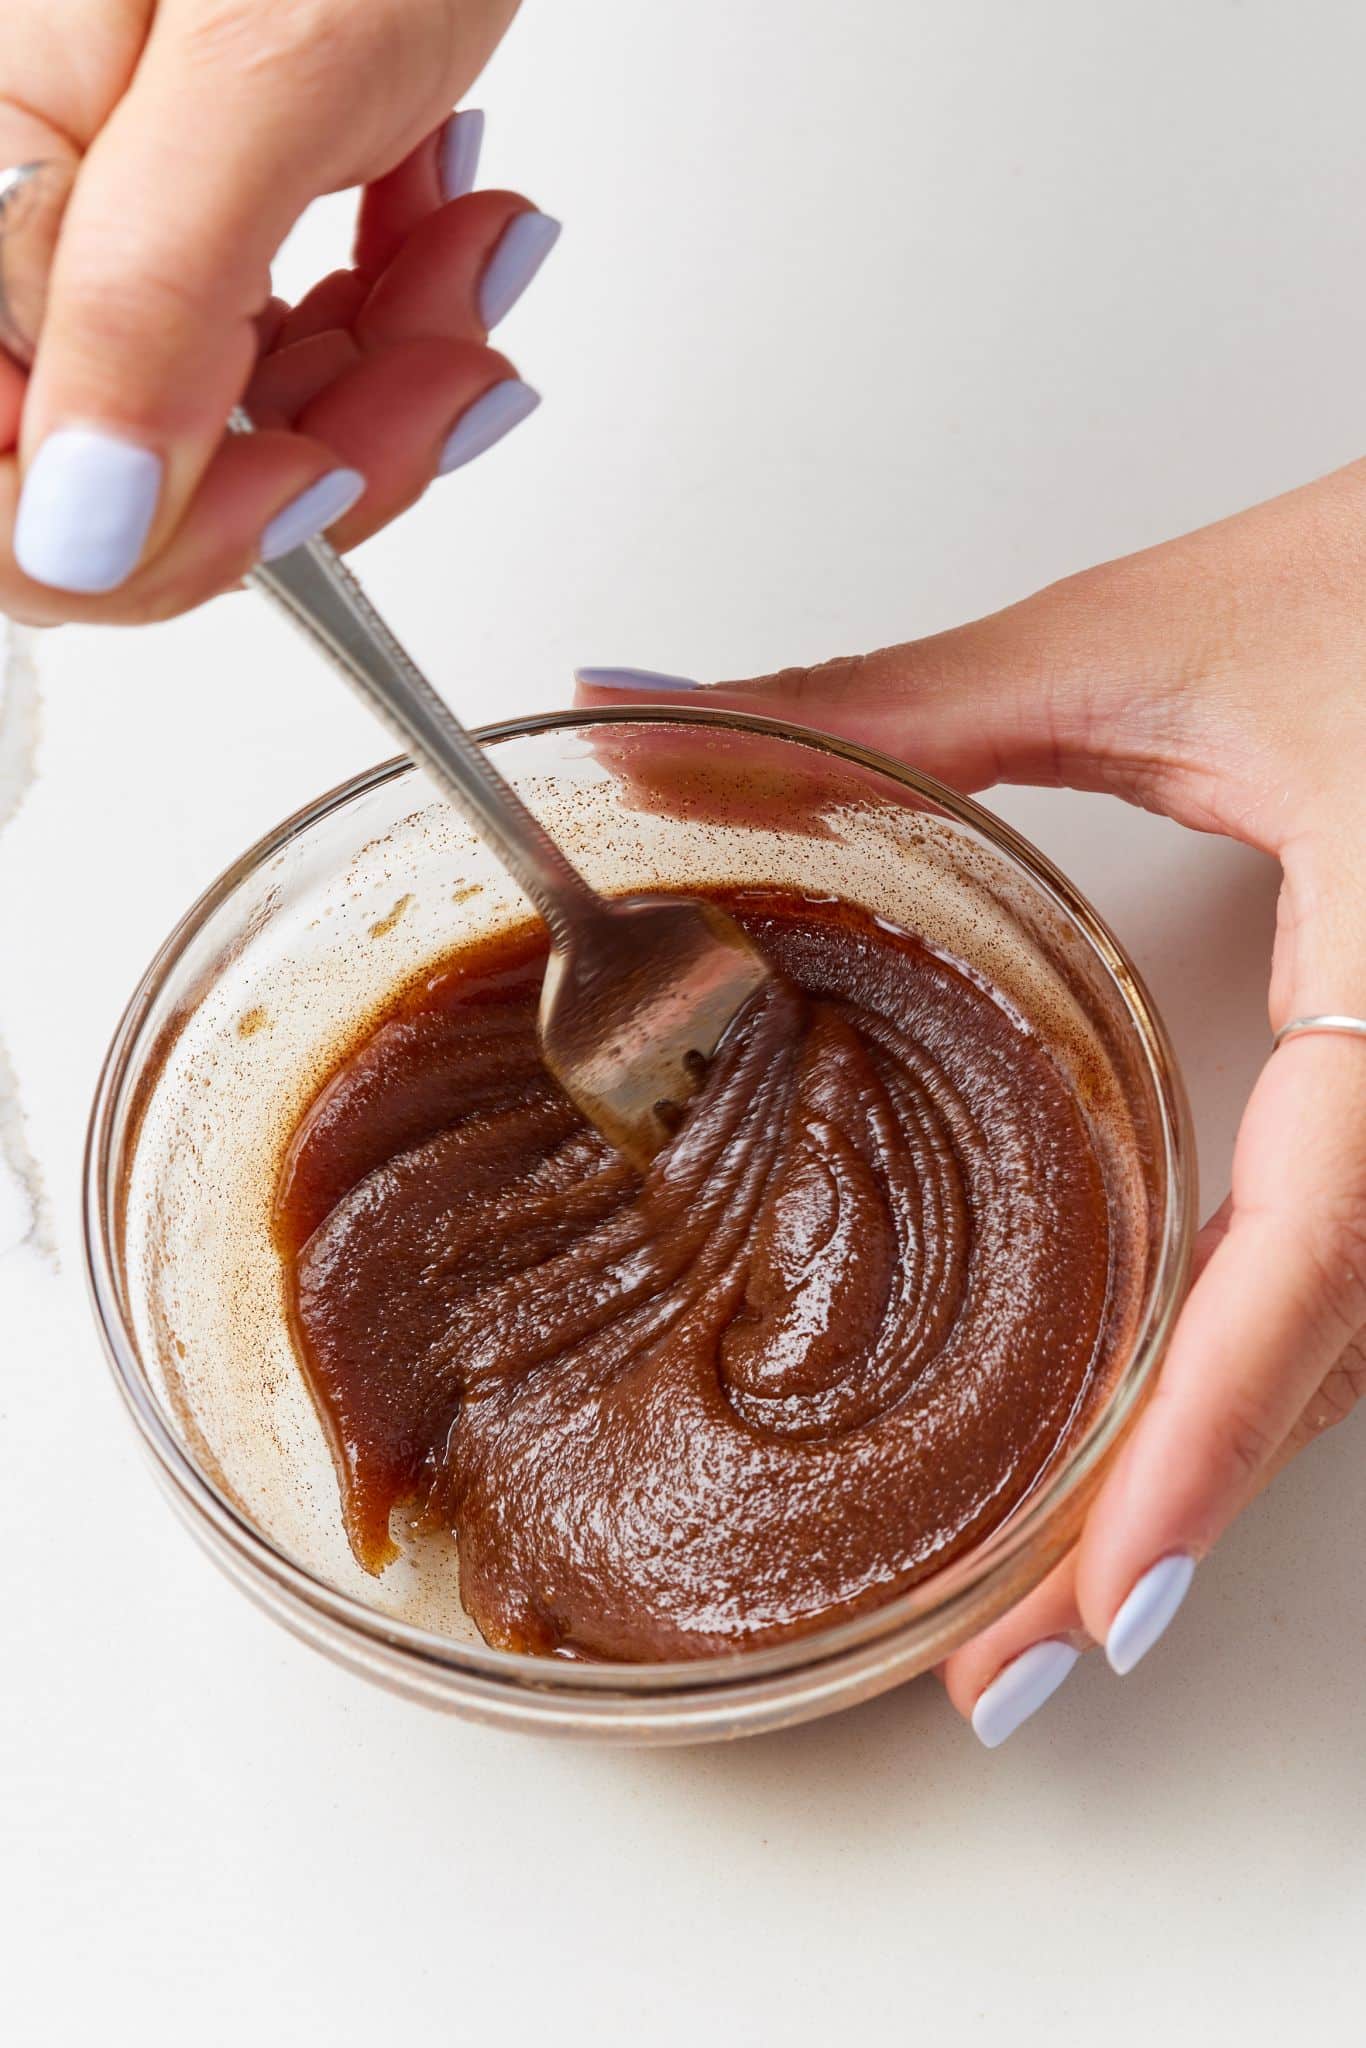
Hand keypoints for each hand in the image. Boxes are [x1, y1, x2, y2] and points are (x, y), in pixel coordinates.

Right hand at [0, 0, 549, 620]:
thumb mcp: (258, 75)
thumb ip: (143, 309)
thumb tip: (76, 531)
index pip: (8, 499)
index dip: (162, 541)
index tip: (312, 489)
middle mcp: (13, 200)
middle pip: (131, 476)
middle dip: (320, 454)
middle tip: (445, 379)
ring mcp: (104, 198)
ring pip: (229, 420)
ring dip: (387, 376)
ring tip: (475, 258)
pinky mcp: (194, 186)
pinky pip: (278, 334)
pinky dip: (390, 308)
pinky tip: (449, 220)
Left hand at [576, 456, 1365, 1742]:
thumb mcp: (1138, 645)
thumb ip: (884, 705)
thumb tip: (636, 719)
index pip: (1319, 1248)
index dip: (1213, 1438)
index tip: (1112, 1602)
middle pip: (1331, 1347)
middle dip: (1183, 1516)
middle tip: (1017, 1664)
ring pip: (1355, 1331)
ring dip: (1219, 1467)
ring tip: (1068, 1598)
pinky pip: (1357, 1265)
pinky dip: (1256, 1364)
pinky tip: (1162, 1421)